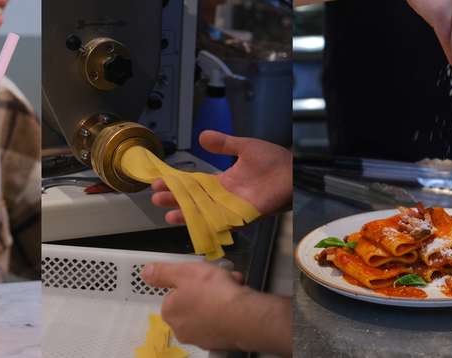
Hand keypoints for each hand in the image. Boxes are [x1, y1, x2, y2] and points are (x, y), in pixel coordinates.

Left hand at [141, 262, 291, 355]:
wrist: (244, 316)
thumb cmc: (211, 291)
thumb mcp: (184, 273)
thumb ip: (162, 273)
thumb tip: (144, 273)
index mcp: (170, 312)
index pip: (175, 293)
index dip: (190, 281)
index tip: (203, 275)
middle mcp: (181, 330)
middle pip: (193, 301)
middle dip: (208, 288)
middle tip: (221, 279)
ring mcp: (201, 338)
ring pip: (209, 310)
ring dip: (220, 296)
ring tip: (234, 286)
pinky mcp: (220, 342)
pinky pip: (222, 320)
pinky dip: (229, 309)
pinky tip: (238, 301)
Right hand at [152, 130, 292, 224]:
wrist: (294, 172)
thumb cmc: (274, 161)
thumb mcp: (244, 147)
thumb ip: (224, 144)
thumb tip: (202, 136)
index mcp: (223, 182)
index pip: (194, 185)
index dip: (177, 185)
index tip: (159, 182)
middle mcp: (225, 198)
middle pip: (194, 201)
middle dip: (175, 201)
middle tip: (156, 199)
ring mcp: (234, 208)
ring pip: (205, 214)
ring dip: (187, 215)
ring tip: (169, 216)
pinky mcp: (245, 216)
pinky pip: (225, 222)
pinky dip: (211, 224)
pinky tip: (196, 224)